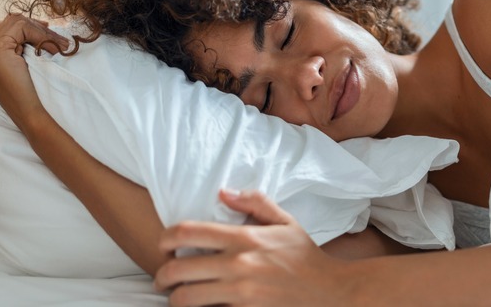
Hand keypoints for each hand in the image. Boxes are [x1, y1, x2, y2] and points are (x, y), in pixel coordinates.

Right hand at [0, 13, 68, 130]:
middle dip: (33, 25)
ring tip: (56, 42)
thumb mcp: (22, 66)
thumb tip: (36, 27)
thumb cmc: (29, 93)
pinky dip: (39, 34)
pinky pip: (20, 28)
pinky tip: (52, 47)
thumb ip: (19, 48)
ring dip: (38, 29)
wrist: (27, 112)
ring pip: (14, 22)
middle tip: (52, 33)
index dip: (26, 25)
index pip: (3, 27)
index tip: (45, 30)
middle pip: (7, 21)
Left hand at [155, 190, 354, 306]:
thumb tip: (223, 193)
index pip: (188, 232)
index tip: (164, 245)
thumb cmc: (304, 257)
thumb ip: (255, 203)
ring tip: (179, 296)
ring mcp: (239, 293)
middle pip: (177, 270)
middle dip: (162, 275)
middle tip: (164, 278)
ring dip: (176, 298)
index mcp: (244, 238)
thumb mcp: (285, 222)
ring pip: (185, 299)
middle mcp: (237, 264)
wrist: (328, 291)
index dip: (166, 238)